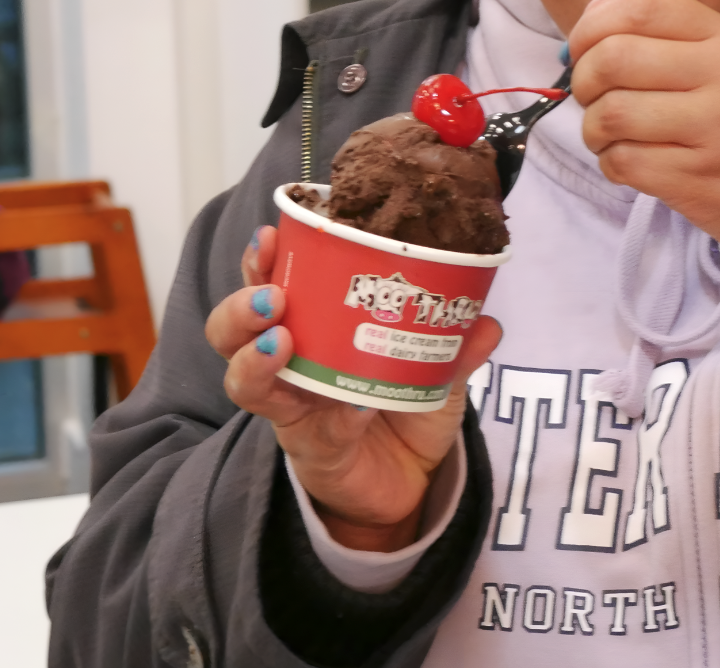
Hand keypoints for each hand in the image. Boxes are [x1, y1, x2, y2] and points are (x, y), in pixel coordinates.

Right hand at [206, 227, 501, 551]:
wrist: (410, 483)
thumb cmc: (406, 412)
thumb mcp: (437, 371)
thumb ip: (457, 347)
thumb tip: (487, 320)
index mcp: (314, 329)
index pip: (270, 284)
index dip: (260, 261)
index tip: (269, 235)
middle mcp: (290, 366)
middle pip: (231, 332)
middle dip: (240, 308)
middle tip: (271, 296)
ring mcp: (294, 411)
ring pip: (245, 384)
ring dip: (255, 359)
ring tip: (279, 340)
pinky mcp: (313, 452)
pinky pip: (313, 433)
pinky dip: (336, 417)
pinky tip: (356, 408)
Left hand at [568, 0, 719, 257]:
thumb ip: (666, 33)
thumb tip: (594, 12)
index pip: (645, 7)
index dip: (595, 23)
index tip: (584, 47)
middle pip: (615, 58)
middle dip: (584, 78)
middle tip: (591, 94)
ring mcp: (711, 132)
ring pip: (612, 114)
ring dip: (593, 126)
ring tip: (607, 132)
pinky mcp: (696, 181)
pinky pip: (623, 162)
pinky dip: (610, 161)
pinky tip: (626, 160)